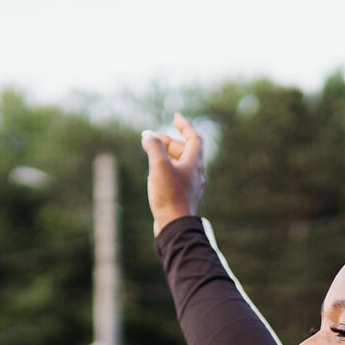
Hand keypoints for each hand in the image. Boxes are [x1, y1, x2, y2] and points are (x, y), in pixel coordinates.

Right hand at [142, 113, 205, 231]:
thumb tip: (148, 135)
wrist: (175, 227)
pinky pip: (176, 177)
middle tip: (151, 138)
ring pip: (180, 164)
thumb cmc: (169, 195)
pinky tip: (155, 174)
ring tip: (151, 153)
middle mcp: (196, 174)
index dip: (185, 126)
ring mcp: (190, 187)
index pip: (194, 138)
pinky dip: (166, 169)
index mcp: (194, 163)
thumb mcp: (159, 166)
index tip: (175, 117)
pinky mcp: (183, 198)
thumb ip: (154, 147)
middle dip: (169, 141)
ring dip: (167, 155)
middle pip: (185, 151)